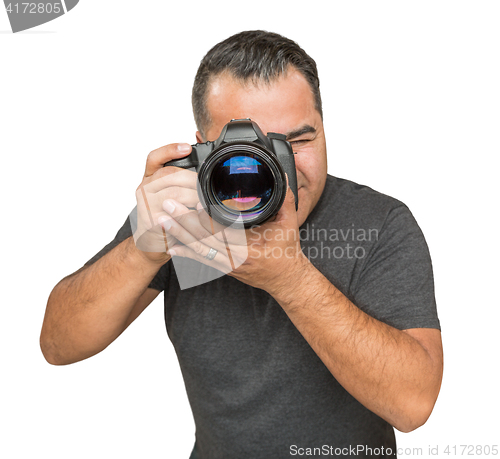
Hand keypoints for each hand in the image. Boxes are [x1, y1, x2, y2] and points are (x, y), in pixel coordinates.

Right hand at [133, 142, 197, 262]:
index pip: (155, 158)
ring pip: (174, 193)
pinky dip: (190, 213)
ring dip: (195, 196)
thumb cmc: (166, 216)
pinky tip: (200, 213)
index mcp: (149, 178)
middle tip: (209, 185)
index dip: (170, 150)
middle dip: (193, 179)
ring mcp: (146, 204)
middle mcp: (144, 188)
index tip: (187, 148)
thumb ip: (180, 182)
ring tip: (208, 200)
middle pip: (170, 174)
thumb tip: (206, 172)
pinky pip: (174, 213)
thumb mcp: (170, 195)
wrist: (152, 242)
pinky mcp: (151, 220)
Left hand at [162, 184, 307, 292]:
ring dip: (179, 235)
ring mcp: (227, 265)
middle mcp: (234, 259)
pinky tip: (171, 246)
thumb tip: (282, 177)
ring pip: (198, 250)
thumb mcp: (289, 225)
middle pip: (203, 240)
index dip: (207, 219)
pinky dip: (185, 253)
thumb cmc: (287, 254)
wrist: (285, 280)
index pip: (224, 232)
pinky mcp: (223, 269)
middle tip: (168, 206)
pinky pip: (201, 260)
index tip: (195, 203)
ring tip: (163, 221)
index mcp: (249, 248)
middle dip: (184, 222)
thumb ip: (285, 200)